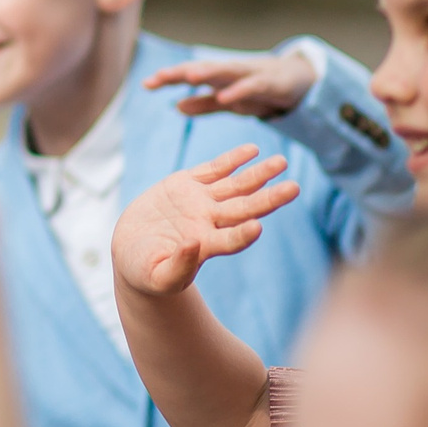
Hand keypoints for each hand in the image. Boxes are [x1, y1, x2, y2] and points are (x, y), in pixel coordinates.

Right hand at [112, 146, 297, 298]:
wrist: (133, 249)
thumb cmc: (145, 271)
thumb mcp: (156, 276)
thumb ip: (177, 267)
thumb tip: (193, 246)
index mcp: (205, 248)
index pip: (230, 241)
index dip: (242, 236)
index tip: (257, 228)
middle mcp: (209, 223)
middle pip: (244, 209)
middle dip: (269, 198)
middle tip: (294, 188)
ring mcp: (201, 202)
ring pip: (236, 186)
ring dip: (259, 174)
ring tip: (282, 161)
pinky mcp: (187, 184)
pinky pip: (214, 169)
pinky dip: (232, 159)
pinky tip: (252, 150)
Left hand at [142, 49, 317, 119]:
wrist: (298, 80)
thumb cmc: (258, 90)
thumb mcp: (229, 101)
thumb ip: (204, 104)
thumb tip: (176, 107)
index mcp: (218, 77)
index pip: (189, 75)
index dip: (168, 78)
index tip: (145, 84)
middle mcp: (230, 72)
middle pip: (202, 70)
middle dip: (180, 72)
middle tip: (159, 77)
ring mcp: (250, 74)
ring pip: (225, 71)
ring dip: (206, 73)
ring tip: (188, 77)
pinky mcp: (269, 82)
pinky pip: (251, 86)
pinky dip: (238, 90)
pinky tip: (224, 95)